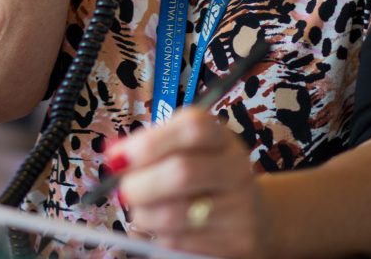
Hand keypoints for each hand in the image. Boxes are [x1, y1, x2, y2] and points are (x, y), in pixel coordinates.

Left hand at [107, 108, 272, 258]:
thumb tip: (114, 155)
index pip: (193, 127)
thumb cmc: (206, 177)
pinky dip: (161, 236)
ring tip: (141, 212)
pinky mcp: (237, 243)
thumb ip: (151, 148)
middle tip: (123, 191)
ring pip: (176, 214)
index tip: (118, 157)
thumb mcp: (185, 151)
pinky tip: (164, 228)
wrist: (256, 216)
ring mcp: (241, 207)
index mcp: (222, 138)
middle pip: (182, 173)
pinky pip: (181, 241)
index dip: (150, 142)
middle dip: (139, 185)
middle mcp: (236, 169)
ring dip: (145, 215)